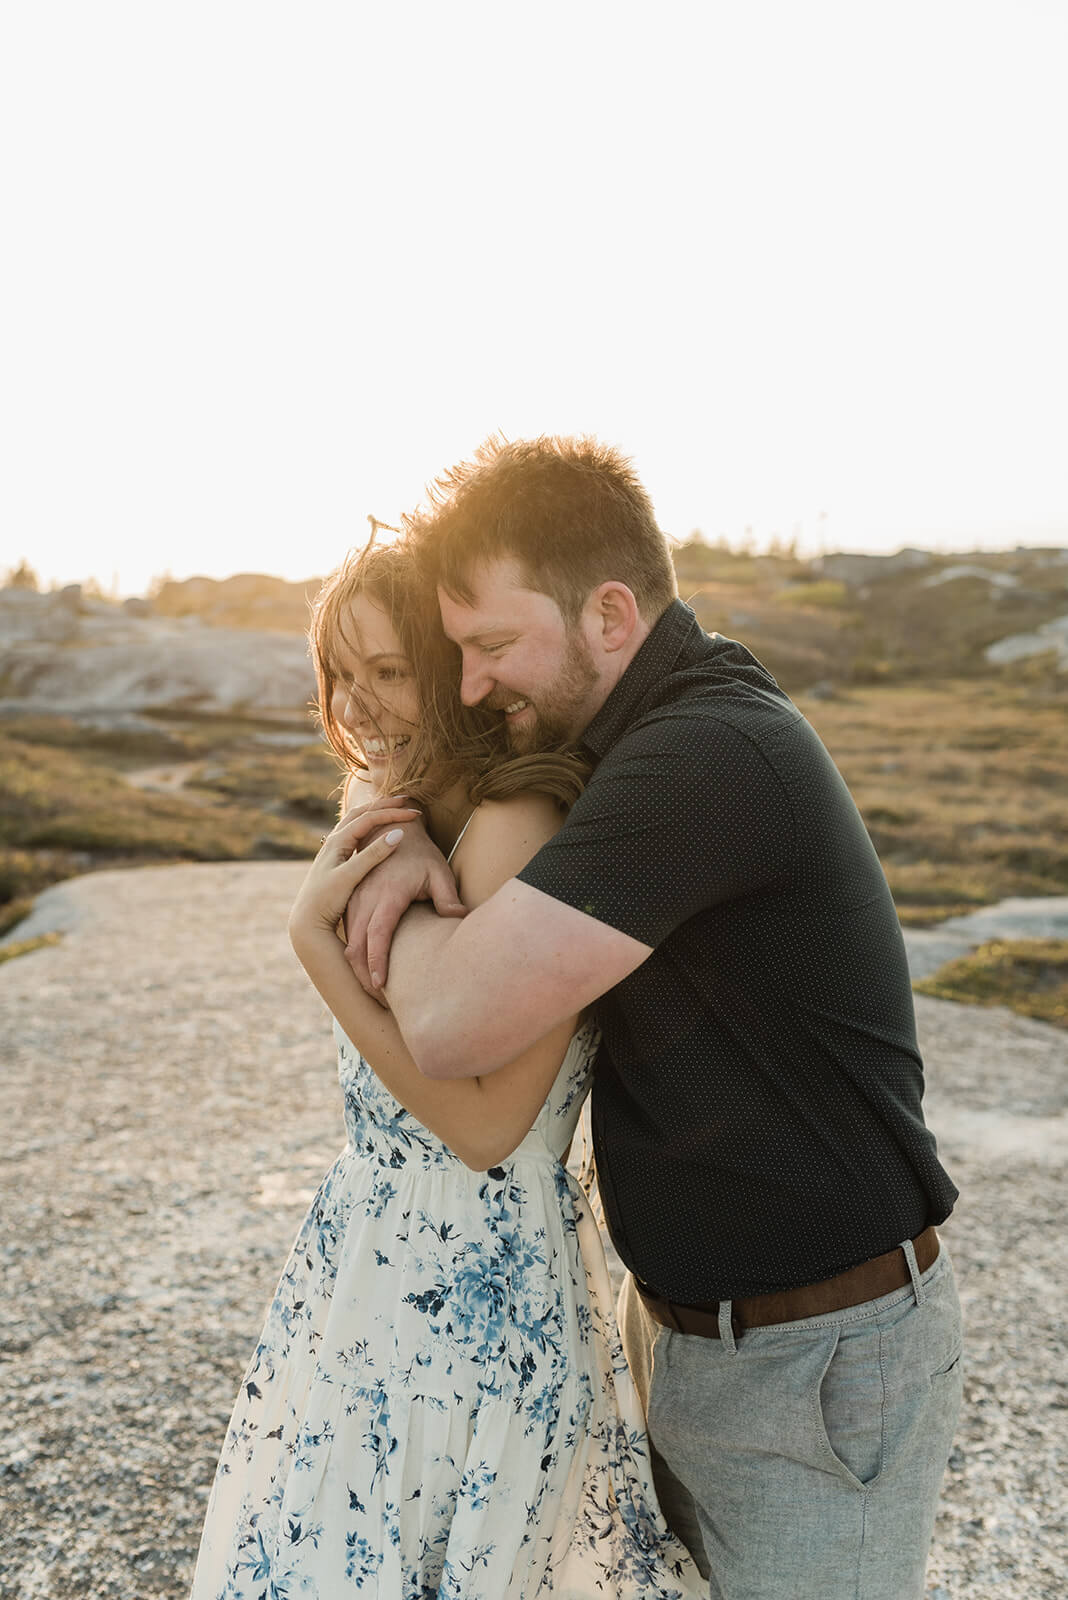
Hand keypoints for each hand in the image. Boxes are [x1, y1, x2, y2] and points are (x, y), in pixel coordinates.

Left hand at [288, 798, 420, 945]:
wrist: (307, 922)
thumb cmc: (326, 900)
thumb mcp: (350, 877)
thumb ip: (372, 855)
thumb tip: (396, 835)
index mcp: (337, 842)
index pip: (368, 818)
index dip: (392, 813)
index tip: (413, 814)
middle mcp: (333, 842)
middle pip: (361, 813)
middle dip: (384, 806)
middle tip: (405, 801)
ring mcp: (334, 851)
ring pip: (357, 822)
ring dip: (376, 813)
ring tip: (394, 810)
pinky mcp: (337, 862)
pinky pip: (356, 835)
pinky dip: (370, 827)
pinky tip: (378, 832)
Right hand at [342, 816, 466, 995]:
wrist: (393, 832)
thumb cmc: (421, 855)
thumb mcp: (439, 872)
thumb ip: (448, 898)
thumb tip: (460, 920)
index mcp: (388, 893)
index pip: (378, 934)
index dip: (377, 961)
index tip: (381, 985)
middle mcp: (365, 897)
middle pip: (356, 945)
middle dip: (363, 975)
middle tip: (378, 1002)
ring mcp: (355, 900)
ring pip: (348, 941)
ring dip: (357, 968)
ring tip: (373, 992)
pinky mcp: (351, 902)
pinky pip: (347, 933)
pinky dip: (354, 953)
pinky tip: (366, 970)